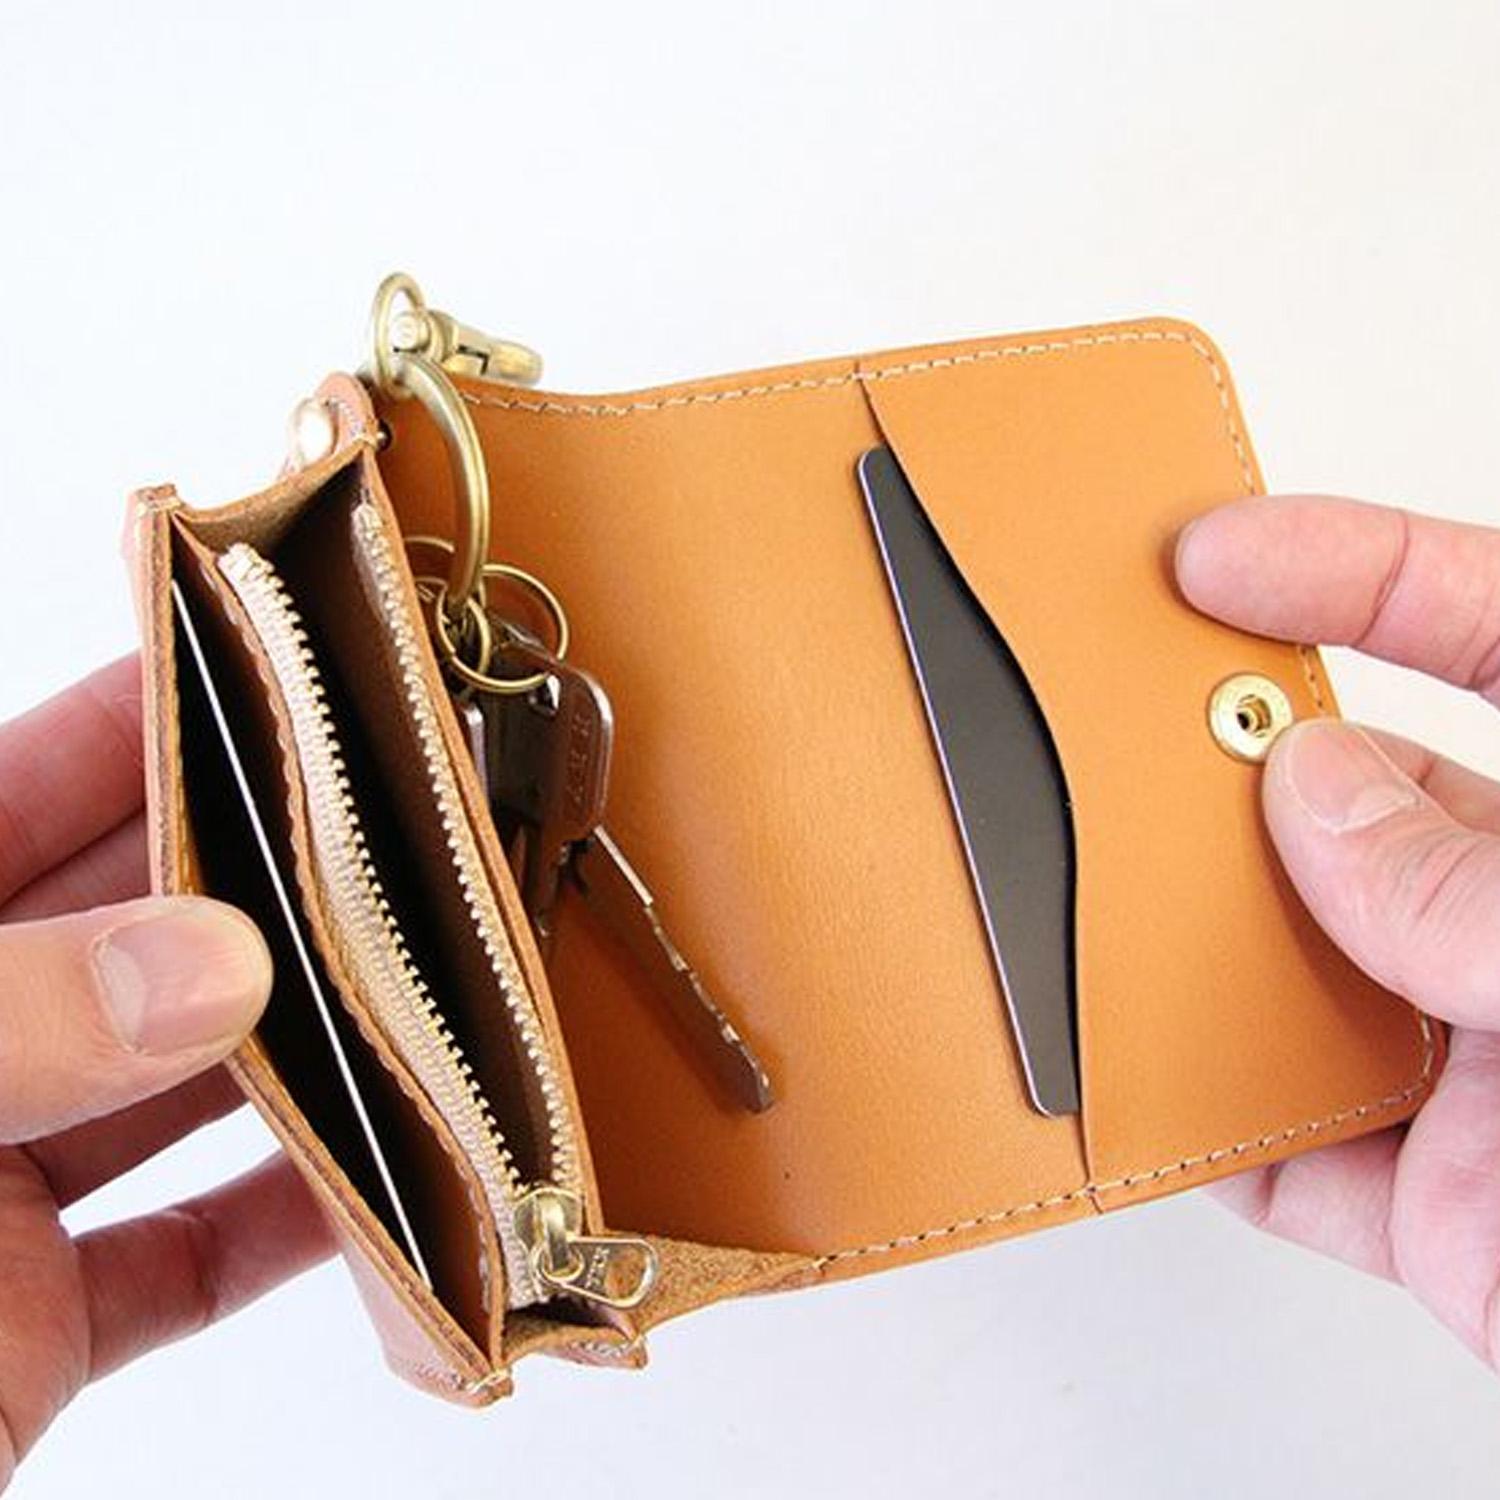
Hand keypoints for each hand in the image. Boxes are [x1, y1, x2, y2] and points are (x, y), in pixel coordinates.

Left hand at [0, 657, 331, 1487]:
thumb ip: (8, 1025)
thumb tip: (213, 962)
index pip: (12, 785)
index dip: (142, 713)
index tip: (281, 654)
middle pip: (131, 930)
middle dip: (266, 877)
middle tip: (404, 819)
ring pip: (180, 1088)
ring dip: (306, 1049)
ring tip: (428, 978)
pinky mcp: (28, 1329)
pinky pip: (185, 1258)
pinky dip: (290, 1225)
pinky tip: (385, 1176)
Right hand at [1177, 494, 1499, 1369]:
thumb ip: (1483, 892)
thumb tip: (1320, 797)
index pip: (1494, 635)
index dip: (1356, 571)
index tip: (1219, 559)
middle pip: (1365, 801)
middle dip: (1242, 763)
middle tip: (1128, 732)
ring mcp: (1492, 1056)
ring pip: (1312, 965)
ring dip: (1209, 949)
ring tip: (1107, 905)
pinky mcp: (1445, 1197)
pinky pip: (1295, 1146)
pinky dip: (1219, 1130)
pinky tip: (1158, 1093)